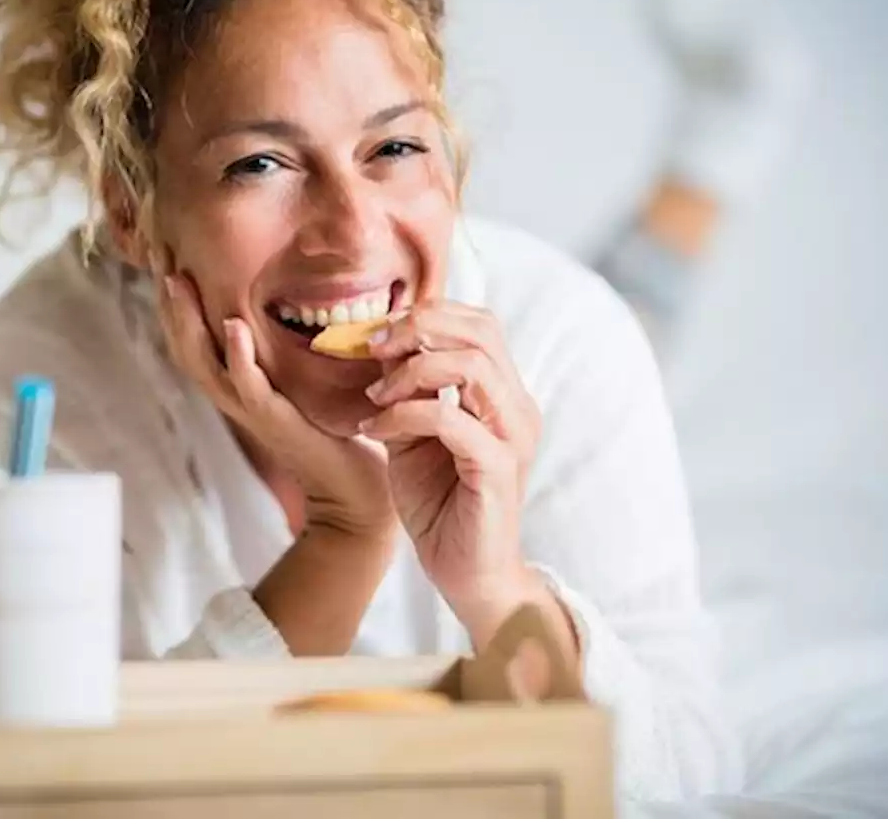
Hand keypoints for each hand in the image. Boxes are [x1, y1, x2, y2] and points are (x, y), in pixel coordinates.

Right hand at [157, 272, 392, 538]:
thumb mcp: (305, 384)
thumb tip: (296, 303)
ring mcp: (252, 411)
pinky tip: (235, 326)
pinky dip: (238, 357)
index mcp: (238, 386)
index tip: (166, 260)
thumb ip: (290, 351)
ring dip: (190, 323)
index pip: (193, 341)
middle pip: (186, 348)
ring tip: (178, 283)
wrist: (356, 494)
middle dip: (170, 306)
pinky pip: (250, 387)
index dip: (175, 305)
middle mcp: (236, 398)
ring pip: (205, 364)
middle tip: (159, 261)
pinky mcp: (277, 422)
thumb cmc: (335, 435)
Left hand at [360, 301, 542, 631]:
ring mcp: (513, 436)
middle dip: (418, 328)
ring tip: (375, 397)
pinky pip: (451, 420)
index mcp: (502, 394)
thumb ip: (405, 389)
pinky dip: (404, 415)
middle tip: (371, 348)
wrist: (464, 573)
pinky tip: (375, 431)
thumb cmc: (439, 503)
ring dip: (410, 371)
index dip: (426, 314)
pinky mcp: (497, 468)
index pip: (479, 323)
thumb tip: (376, 343)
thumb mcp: (412, 433)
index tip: (374, 335)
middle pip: (481, 330)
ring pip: (472, 366)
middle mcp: (516, 407)